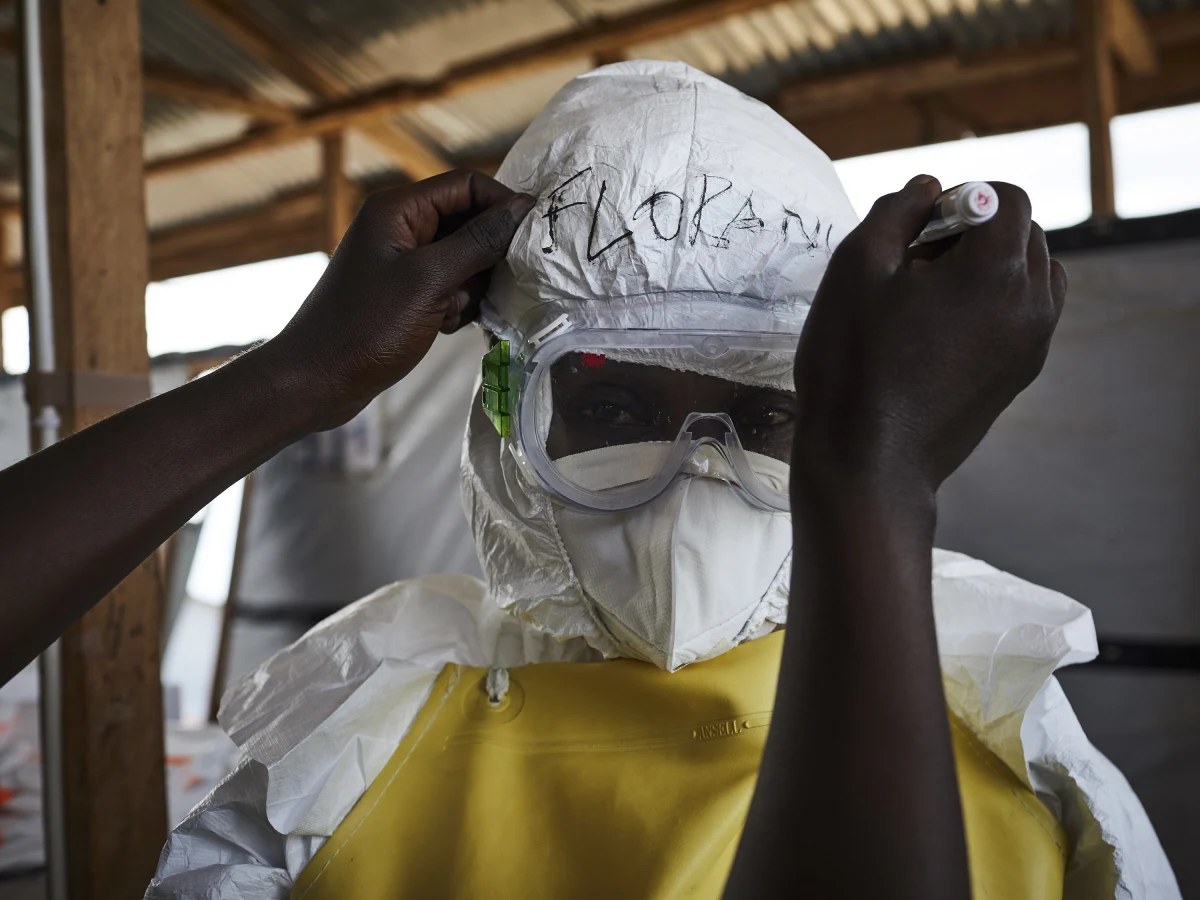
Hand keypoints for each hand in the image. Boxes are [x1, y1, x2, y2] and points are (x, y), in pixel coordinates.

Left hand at [266, 169, 534, 428]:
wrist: (316, 381)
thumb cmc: (367, 328)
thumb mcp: (430, 281)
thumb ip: (479, 241)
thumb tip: (523, 207)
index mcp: (398, 209)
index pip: (468, 185)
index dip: (503, 207)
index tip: (534, 240)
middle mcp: (399, 226)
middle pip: (469, 222)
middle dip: (486, 257)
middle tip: (485, 289)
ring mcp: (401, 260)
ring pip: (464, 259)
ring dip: (471, 287)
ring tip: (452, 314)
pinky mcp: (404, 292)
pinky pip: (449, 285)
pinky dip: (457, 305)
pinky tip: (444, 327)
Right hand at [793, 176, 1066, 497]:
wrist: (868, 462)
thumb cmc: (854, 363)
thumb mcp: (856, 266)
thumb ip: (896, 210)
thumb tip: (928, 187)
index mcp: (997, 269)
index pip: (1006, 197)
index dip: (959, 198)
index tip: (916, 229)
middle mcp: (1032, 303)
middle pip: (1023, 234)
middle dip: (974, 233)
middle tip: (914, 266)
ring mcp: (1031, 344)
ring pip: (1029, 275)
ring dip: (987, 269)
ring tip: (929, 300)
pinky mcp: (1020, 375)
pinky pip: (1021, 316)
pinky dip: (991, 306)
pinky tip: (937, 333)